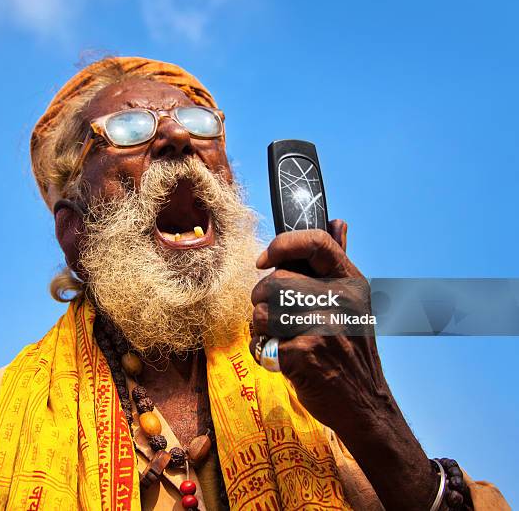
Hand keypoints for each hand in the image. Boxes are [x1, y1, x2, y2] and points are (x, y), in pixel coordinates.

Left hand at [250, 222, 386, 432]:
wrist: (365, 403)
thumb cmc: (351, 347)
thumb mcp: (355, 301)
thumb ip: (339, 261)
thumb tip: (338, 221)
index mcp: (351, 281)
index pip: (316, 242)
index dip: (282, 245)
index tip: (263, 261)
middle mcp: (341, 299)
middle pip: (275, 280)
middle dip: (261, 299)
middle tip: (271, 315)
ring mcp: (325, 327)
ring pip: (261, 312)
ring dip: (259, 328)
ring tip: (277, 337)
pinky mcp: (306, 354)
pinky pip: (262, 343)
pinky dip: (262, 352)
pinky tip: (280, 358)